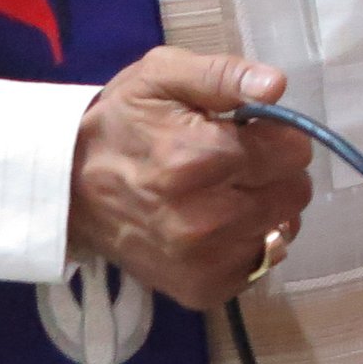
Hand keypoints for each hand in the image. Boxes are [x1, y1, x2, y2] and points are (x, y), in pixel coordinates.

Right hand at [67, 49, 314, 311]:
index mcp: (197, 159)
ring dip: (265, 206)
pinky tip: (219, 224)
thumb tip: (275, 85)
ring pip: (283, 228)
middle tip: (235, 161)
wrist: (68, 190)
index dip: (277, 133)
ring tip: (224, 192)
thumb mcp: (162, 75)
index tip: (249, 130)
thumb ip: (223, 75)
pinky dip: (250, 241)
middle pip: (294, 191)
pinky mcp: (203, 289)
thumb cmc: (121, 124)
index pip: (292, 150)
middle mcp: (205, 219)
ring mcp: (204, 262)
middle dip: (274, 170)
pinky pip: (262, 261)